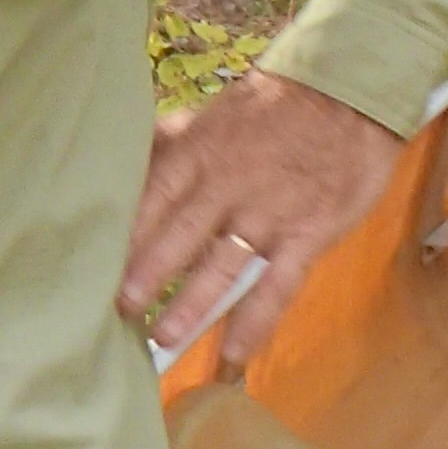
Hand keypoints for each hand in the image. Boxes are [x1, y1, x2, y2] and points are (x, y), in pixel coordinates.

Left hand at [116, 67, 396, 369]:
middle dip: (146, 276)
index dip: (125, 235)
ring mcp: (267, 214)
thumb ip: (175, 140)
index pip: (151, 199)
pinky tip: (233, 353)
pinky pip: (277, 286)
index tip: (96, 264)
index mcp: (199, 153)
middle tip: (117, 312)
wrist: (351, 95)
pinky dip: (254, 321)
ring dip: (191, 305)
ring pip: (221, 266)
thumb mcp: (218, 113)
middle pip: (178, 237)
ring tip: (164, 338)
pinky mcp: (306, 235)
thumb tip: (131, 158)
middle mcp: (226, 186)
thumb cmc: (278, 105)